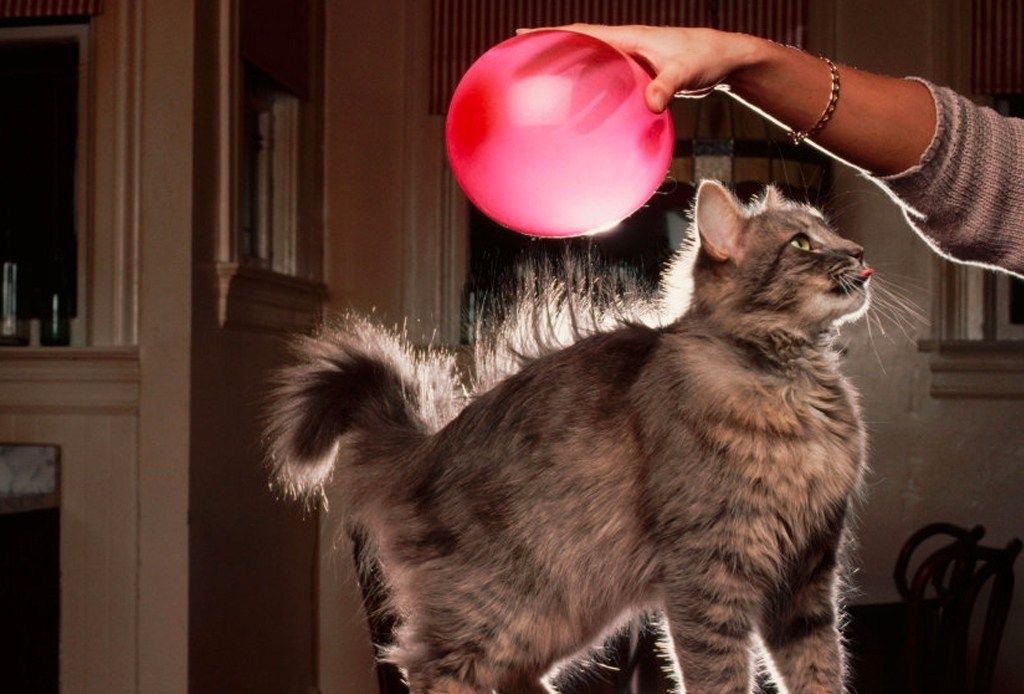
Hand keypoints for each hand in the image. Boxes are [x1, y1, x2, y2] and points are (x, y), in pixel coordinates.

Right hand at [516, 24, 761, 111]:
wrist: (724, 59)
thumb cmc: (706, 58)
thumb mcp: (687, 71)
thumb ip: (668, 85)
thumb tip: (651, 104)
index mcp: (628, 38)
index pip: (581, 33)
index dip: (550, 34)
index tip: (521, 36)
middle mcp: (624, 47)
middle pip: (577, 49)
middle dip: (548, 55)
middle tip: (518, 66)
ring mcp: (629, 62)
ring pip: (589, 70)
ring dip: (567, 81)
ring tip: (541, 97)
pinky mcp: (637, 78)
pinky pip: (605, 87)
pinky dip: (590, 98)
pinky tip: (582, 120)